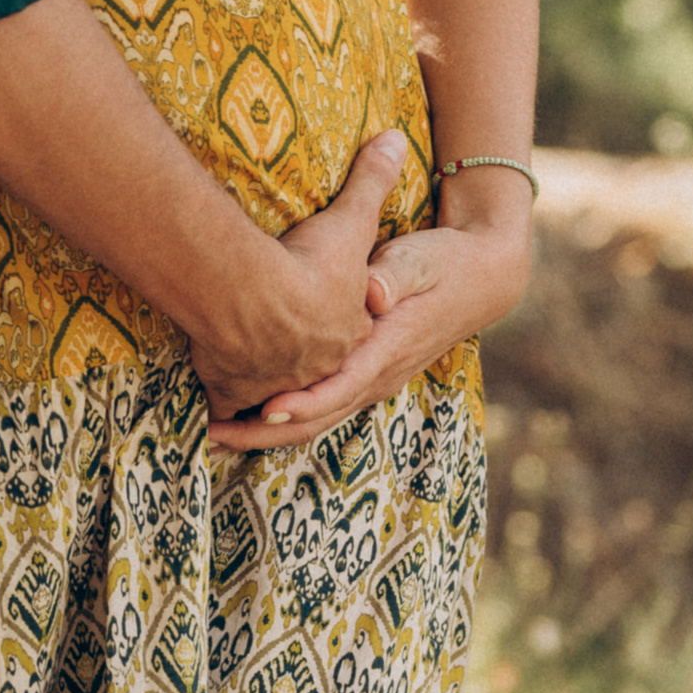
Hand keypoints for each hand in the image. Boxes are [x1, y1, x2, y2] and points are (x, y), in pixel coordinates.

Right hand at [182, 131, 407, 418]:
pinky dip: (222, 415)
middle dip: (302, 384)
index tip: (324, 327)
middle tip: (288, 386)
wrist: (253, 294)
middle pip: (310, 375)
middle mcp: (316, 367)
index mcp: (348, 335)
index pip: (349, 337)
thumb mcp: (350, 215)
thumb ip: (373, 178)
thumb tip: (397, 138)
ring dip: (262, 409)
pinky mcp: (235, 386)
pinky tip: (212, 422)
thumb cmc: (304, 259)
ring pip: (272, 399)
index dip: (338, 331)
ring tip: (251, 416)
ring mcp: (276, 382)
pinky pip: (229, 405)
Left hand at [206, 188, 531, 451]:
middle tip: (212, 434)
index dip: (303, 402)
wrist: (480, 278)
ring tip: (213, 434)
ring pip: (317, 420)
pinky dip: (282, 418)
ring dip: (265, 433)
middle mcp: (379, 375)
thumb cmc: (443, 261)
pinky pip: (320, 408)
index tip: (264, 408)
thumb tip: (374, 294)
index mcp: (388, 348)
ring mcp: (372, 381)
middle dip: (264, 432)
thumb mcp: (424, 258)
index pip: (341, 386)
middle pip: (319, 418)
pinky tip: (244, 415)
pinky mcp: (363, 377)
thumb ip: (397, 274)